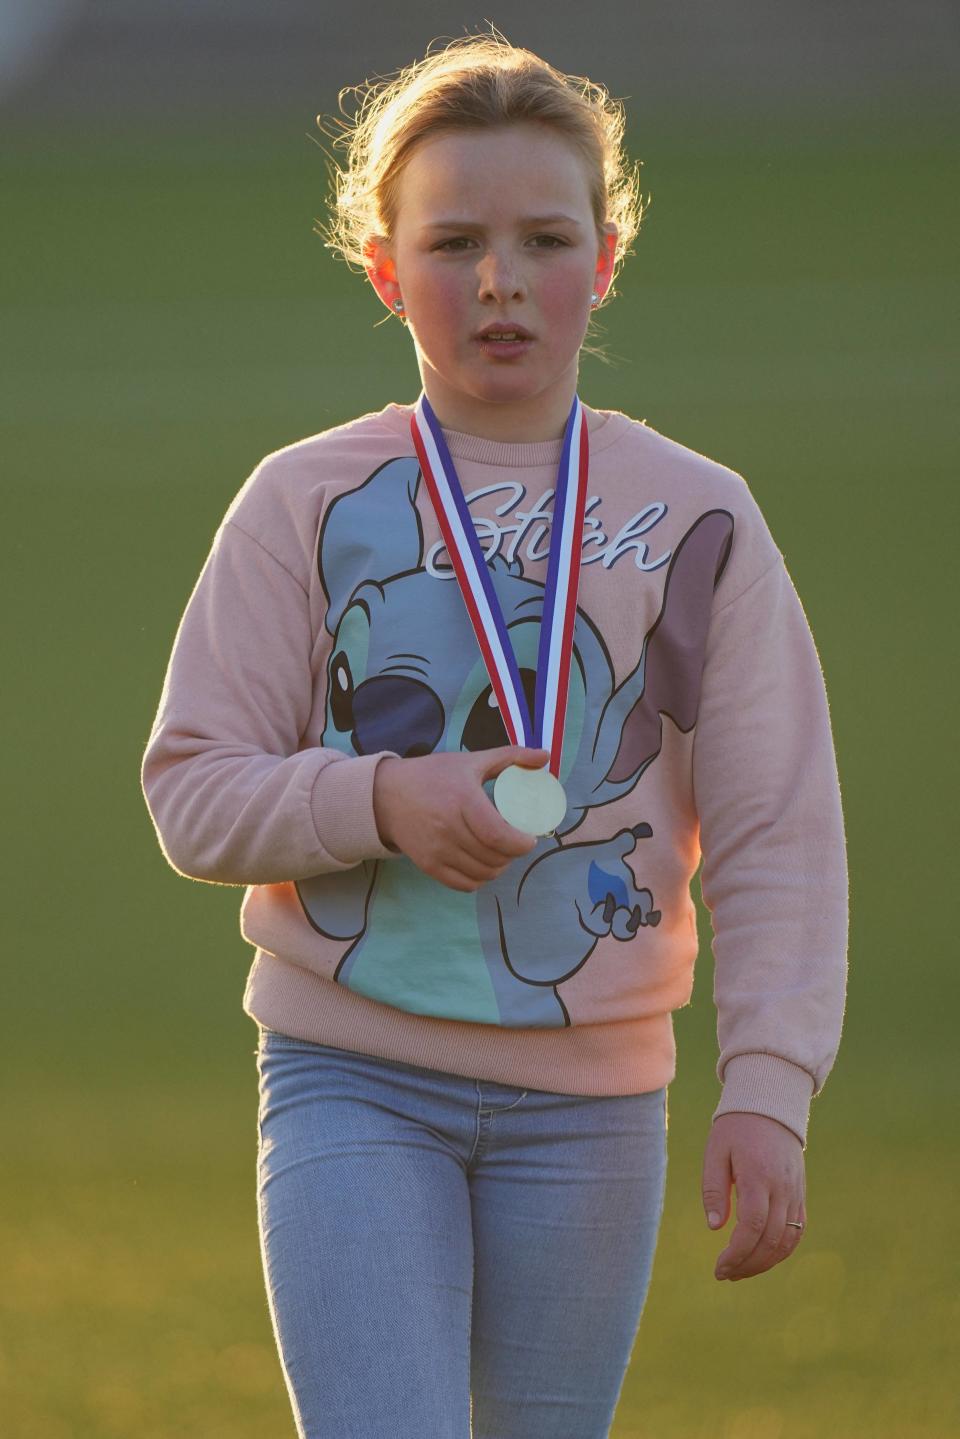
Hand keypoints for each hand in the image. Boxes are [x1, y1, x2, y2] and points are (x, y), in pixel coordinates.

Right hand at [373, 746, 549, 891]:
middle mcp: (448, 828)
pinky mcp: (428, 865)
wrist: (386, 795)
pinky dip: (479, 878)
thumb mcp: (470, 761)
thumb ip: (510, 757)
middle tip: (516, 843)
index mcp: (462, 800)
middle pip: (494, 857)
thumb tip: (544, 756)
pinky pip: (464, 884)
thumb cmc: (433, 775)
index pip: (499, 836)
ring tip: (501, 853)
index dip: (522, 844)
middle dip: (513, 854)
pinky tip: (482, 864)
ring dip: (498, 867)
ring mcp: (437, 850)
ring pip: (482, 873)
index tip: (529, 838)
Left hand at [702, 1112, 805, 1281]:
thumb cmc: (735, 1128)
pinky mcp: (800, 1193)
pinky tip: (762, 1256)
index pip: (752, 1227)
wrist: (770, 1105)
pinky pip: (798, 1229)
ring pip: (787, 1240)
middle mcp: (782, 1188)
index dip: (737, 1254)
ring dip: (765, 1262)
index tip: (720, 1268)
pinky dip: (782, 1249)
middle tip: (725, 1274)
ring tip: (740, 1270)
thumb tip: (715, 1228)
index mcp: (759, 1177)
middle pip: (771, 1240)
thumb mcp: (716, 1152)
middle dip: (748, 1264)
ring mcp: (795, 1192)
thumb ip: (714, 1189)